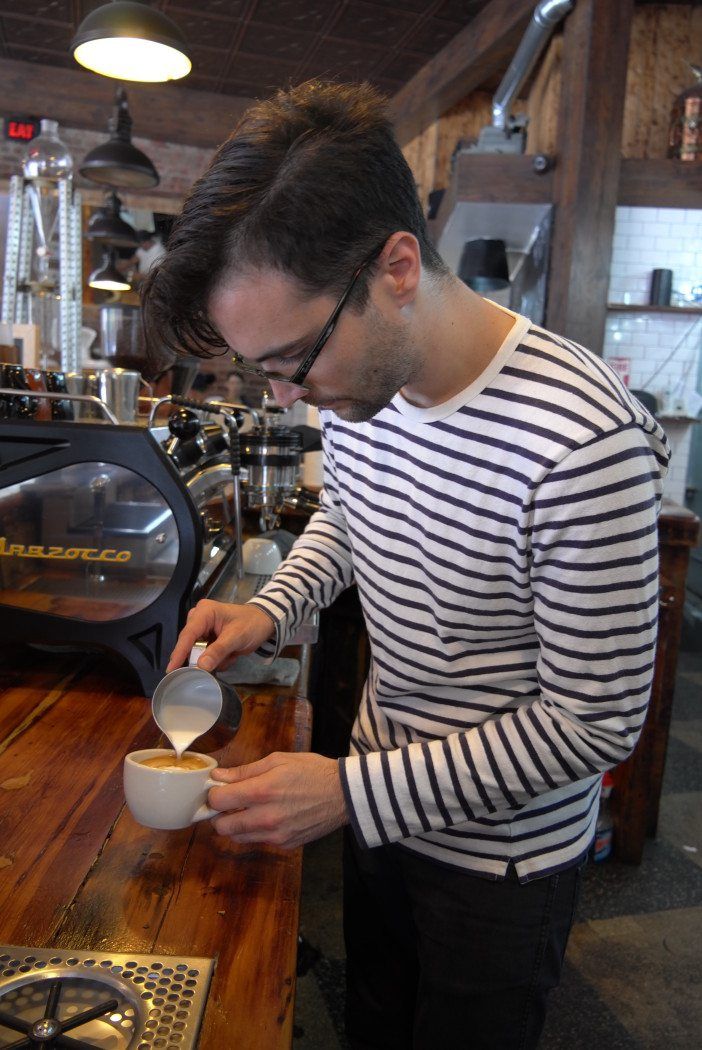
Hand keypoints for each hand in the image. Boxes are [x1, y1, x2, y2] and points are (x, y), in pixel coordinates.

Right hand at [166, 599, 275, 671]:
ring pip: (198, 652)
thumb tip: (200, 666)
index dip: (179, 653)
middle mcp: (199, 618)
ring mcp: (202, 628)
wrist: (265, 622)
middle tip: (222, 659)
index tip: (171, 669)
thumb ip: (218, 651)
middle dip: (204, 657)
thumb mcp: (236, 637)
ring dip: (215, 658)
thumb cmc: (252, 624)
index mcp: (204, 612)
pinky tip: (231, 654)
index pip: (187, 635)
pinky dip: (218, 658)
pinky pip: (205, 654)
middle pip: (190, 644)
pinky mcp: (207, 637)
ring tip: (231, 655)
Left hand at [207, 752, 348, 849]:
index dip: (213, 794)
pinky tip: (268, 817)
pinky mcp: (285, 845)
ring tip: (248, 810)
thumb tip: (218, 776)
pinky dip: (256, 831)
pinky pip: (258, 841)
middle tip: (228, 803)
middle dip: (219, 814)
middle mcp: (266, 818)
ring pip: (237, 837)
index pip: (218, 801)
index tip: (218, 790)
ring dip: (235, 825)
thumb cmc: (311, 771)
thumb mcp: (278, 760)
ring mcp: (275, 835)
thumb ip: (245, 771)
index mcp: (262, 791)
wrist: (343, 794)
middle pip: (221, 826)